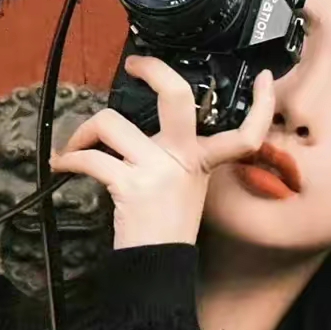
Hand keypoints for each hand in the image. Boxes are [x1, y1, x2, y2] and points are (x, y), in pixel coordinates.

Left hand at [49, 54, 276, 249]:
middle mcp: (184, 159)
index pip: (247, 133)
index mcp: (202, 159)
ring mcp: (158, 171)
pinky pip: (91, 158)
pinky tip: (64, 165)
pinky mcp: (131, 185)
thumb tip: (136, 127)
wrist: (155, 264)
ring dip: (83, 133)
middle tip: (134, 65)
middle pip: (176, 97)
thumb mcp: (185, 185)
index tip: (267, 80)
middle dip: (153, 70)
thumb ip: (174, 153)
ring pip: (110, 123)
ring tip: (74, 147)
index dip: (263, 105)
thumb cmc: (165, 225)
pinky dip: (71, 159)